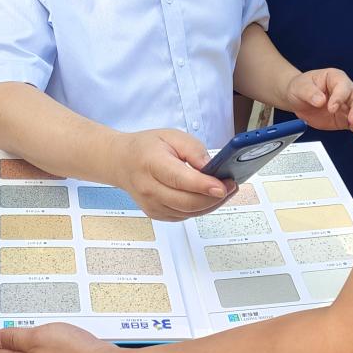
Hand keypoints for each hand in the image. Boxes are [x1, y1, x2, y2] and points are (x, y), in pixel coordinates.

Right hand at [111, 129, 235, 221]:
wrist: (121, 162)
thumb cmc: (146, 148)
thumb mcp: (171, 136)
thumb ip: (193, 149)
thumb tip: (211, 167)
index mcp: (151, 164)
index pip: (180, 180)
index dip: (204, 185)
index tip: (223, 185)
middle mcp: (149, 188)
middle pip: (187, 202)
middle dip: (214, 197)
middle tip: (231, 185)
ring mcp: (151, 205)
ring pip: (189, 212)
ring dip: (211, 204)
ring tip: (224, 190)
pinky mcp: (156, 214)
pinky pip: (185, 216)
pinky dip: (200, 208)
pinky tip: (208, 197)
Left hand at [284, 69, 352, 143]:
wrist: (297, 99)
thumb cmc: (301, 88)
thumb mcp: (300, 87)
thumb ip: (309, 92)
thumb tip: (320, 100)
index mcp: (335, 78)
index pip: (343, 86)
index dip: (339, 97)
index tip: (331, 108)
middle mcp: (346, 90)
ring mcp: (348, 105)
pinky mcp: (346, 119)